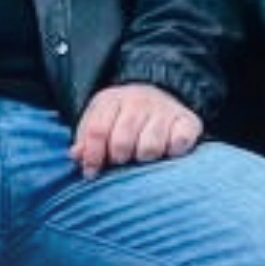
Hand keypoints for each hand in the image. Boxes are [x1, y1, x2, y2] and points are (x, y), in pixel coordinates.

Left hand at [69, 82, 203, 175]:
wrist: (160, 92)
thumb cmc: (122, 115)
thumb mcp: (99, 118)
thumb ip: (86, 137)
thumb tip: (76, 156)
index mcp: (111, 100)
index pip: (97, 130)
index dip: (92, 156)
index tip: (91, 173)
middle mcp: (138, 102)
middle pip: (122, 141)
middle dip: (118, 158)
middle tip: (121, 161)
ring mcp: (164, 110)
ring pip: (150, 146)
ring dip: (144, 158)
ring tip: (142, 157)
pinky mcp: (188, 121)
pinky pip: (179, 143)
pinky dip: (173, 152)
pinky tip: (167, 152)